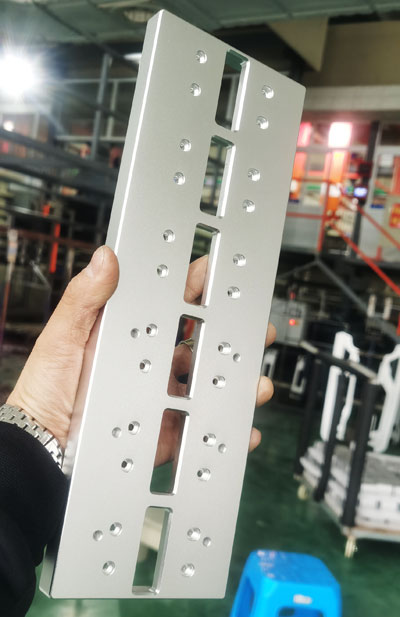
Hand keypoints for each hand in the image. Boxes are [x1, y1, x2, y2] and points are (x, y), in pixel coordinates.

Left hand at [7, 248, 274, 463]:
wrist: (42, 449)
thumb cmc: (45, 388)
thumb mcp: (61, 337)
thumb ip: (84, 299)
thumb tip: (106, 258)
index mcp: (130, 335)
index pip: (171, 303)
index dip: (198, 287)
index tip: (220, 274)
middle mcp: (149, 364)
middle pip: (200, 343)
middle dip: (232, 335)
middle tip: (256, 330)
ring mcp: (159, 398)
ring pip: (206, 384)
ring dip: (235, 382)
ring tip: (254, 385)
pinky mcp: (163, 431)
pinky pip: (198, 428)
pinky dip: (222, 429)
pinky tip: (239, 430)